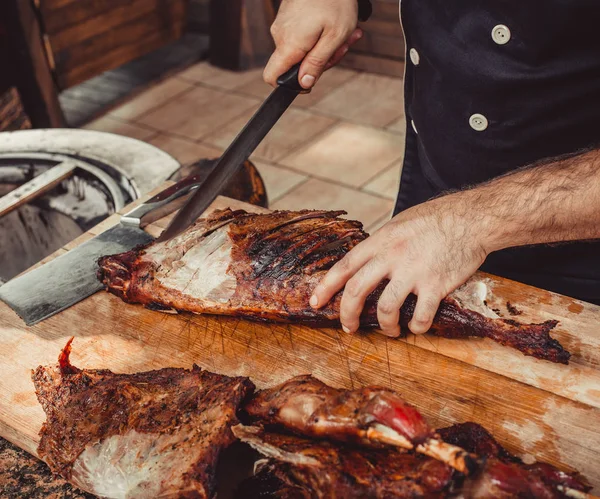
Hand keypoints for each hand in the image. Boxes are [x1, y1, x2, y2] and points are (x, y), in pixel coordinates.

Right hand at [264, 0, 362, 89]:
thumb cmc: (335, 1)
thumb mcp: (334, 37)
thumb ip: (317, 63)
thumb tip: (304, 85)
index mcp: (289, 45)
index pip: (272, 78)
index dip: (289, 86)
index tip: (309, 81)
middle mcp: (280, 36)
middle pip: (294, 66)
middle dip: (321, 62)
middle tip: (342, 48)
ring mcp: (283, 25)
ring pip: (301, 51)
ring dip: (324, 48)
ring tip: (344, 33)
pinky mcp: (288, 18)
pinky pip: (301, 36)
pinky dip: (319, 36)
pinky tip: (334, 25)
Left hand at [310, 194, 488, 335]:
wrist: (473, 218)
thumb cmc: (436, 218)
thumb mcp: (399, 224)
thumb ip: (381, 245)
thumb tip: (366, 263)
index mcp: (381, 241)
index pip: (344, 266)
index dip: (326, 286)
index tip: (316, 301)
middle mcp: (392, 257)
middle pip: (357, 291)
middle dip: (347, 314)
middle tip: (348, 328)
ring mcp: (414, 272)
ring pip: (386, 309)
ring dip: (385, 326)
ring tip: (391, 330)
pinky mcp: (436, 286)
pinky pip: (420, 317)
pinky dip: (416, 328)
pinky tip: (416, 326)